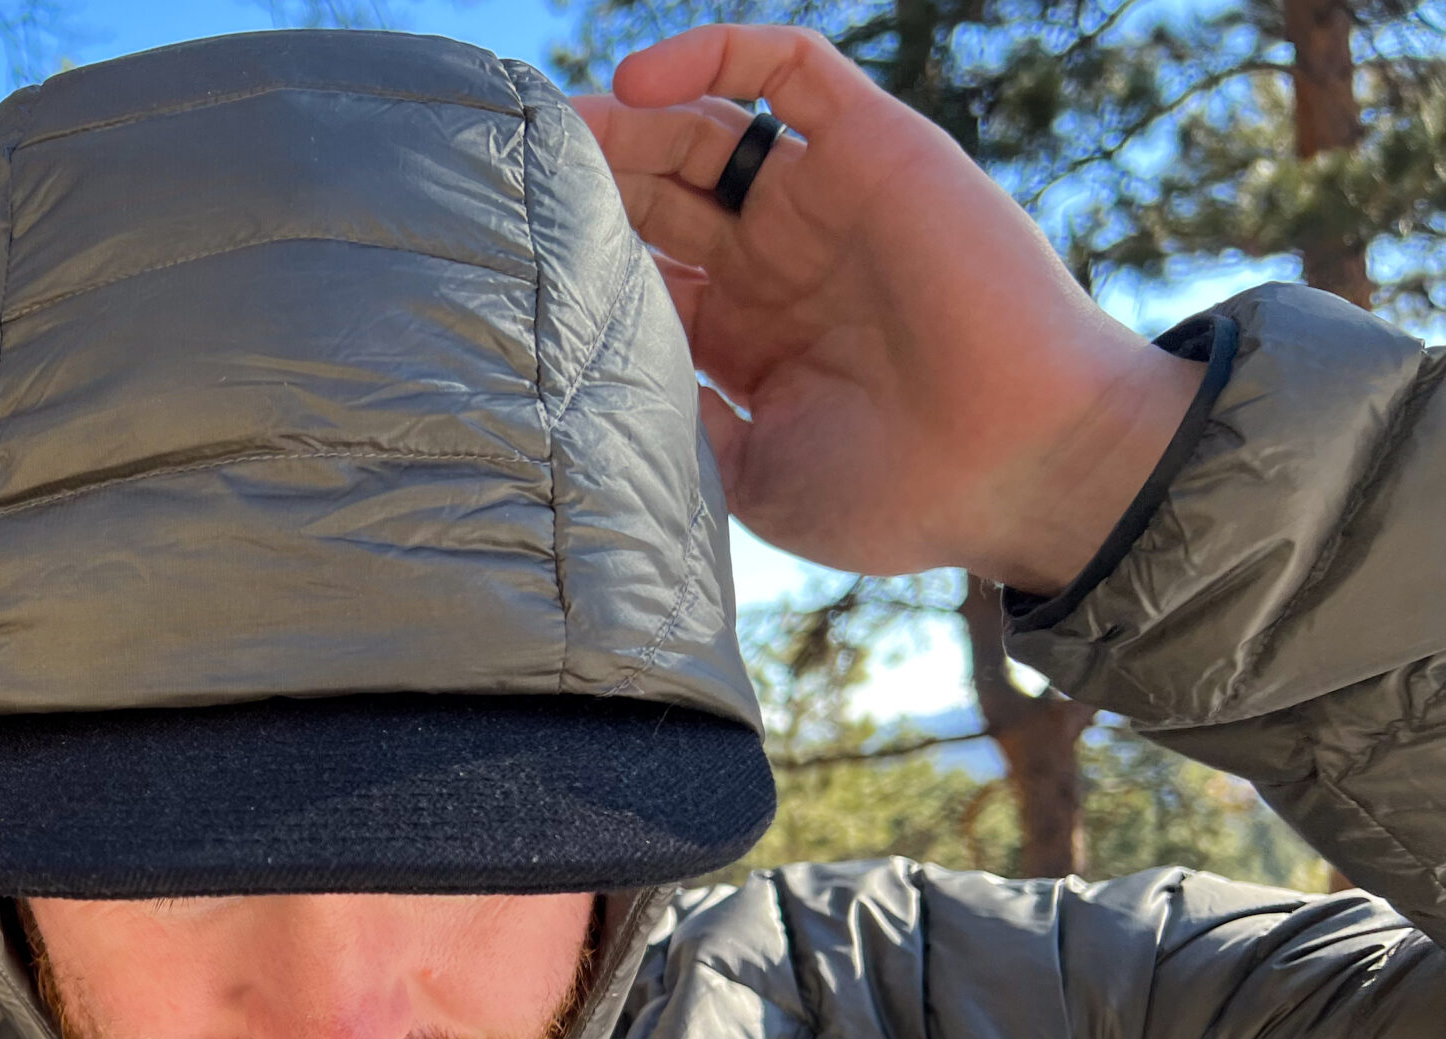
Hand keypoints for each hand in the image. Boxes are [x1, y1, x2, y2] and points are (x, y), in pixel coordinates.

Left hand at [573, 26, 1201, 596]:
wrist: (1018, 466)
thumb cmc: (896, 495)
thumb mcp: (749, 476)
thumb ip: (674, 420)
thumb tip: (585, 379)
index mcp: (746, 337)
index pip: (640, 269)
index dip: (579, 256)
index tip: (510, 258)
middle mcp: (778, 261)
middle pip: (658, 192)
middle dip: (592, 181)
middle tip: (521, 179)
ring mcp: (823, 201)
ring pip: (704, 126)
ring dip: (629, 122)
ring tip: (565, 132)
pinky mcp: (873, 146)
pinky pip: (789, 67)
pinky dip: (713, 52)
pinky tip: (636, 87)